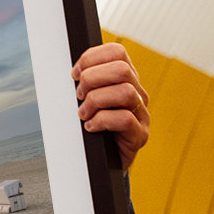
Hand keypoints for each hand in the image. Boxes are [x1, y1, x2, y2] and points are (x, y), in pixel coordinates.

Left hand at [72, 42, 149, 170]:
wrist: (102, 161)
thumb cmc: (93, 126)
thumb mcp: (87, 99)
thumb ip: (85, 82)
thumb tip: (72, 72)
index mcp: (125, 79)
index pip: (116, 52)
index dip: (91, 58)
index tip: (75, 74)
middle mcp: (137, 93)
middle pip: (122, 69)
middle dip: (92, 79)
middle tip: (79, 96)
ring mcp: (142, 114)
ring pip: (125, 92)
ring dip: (96, 101)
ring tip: (84, 113)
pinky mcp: (140, 135)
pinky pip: (124, 119)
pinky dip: (101, 121)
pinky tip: (91, 127)